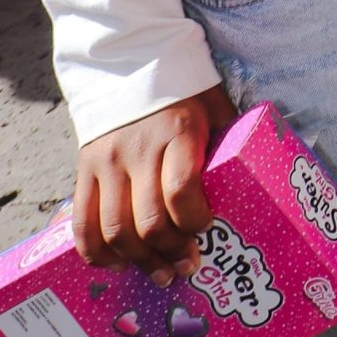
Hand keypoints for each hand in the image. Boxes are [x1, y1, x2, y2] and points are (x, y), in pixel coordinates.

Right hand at [72, 83, 236, 281]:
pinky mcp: (84, 169)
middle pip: (147, 220)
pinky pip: (82, 222)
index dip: (195, 220)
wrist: (132, 63)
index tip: (207, 230)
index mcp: (177, 133)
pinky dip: (96, 252)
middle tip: (187, 267)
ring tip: (159, 273)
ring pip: (113, 228)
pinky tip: (117, 265)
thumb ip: (225, 143)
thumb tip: (254, 183)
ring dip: (138, 260)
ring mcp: (106, 162)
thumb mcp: (214, 108)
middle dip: (170, 251)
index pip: (181, 189)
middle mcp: (138, 150)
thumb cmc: (185, 91)